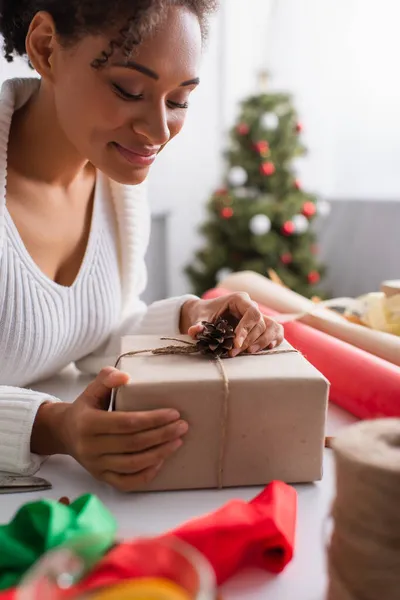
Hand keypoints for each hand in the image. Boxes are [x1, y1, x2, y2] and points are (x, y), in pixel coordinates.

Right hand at [34, 368, 187, 491]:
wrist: (64, 433)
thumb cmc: (85, 408)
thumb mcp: (91, 389)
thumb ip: (107, 379)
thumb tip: (125, 377)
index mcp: (88, 423)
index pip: (126, 423)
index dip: (152, 419)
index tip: (173, 413)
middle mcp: (90, 447)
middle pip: (133, 444)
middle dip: (162, 435)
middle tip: (182, 426)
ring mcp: (95, 465)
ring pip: (132, 464)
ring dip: (159, 454)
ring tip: (178, 441)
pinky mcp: (101, 478)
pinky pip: (126, 482)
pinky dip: (146, 475)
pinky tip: (161, 461)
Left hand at [182, 293, 283, 356]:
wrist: (205, 314)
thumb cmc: (203, 314)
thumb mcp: (198, 318)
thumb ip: (197, 324)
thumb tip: (195, 331)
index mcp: (239, 299)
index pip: (252, 313)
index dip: (247, 329)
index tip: (237, 344)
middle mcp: (251, 306)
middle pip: (260, 323)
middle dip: (250, 340)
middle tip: (235, 353)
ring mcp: (257, 316)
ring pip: (269, 328)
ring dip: (261, 342)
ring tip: (249, 353)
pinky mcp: (259, 325)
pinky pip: (274, 331)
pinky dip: (272, 340)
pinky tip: (265, 349)